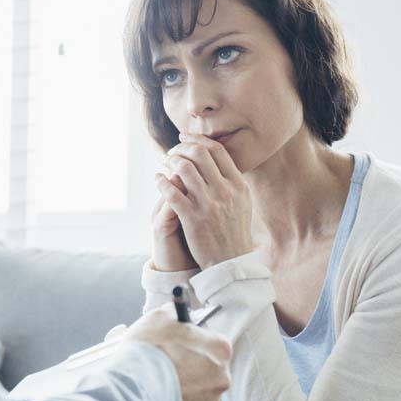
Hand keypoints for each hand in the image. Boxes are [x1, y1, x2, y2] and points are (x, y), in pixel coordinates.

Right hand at [123, 306, 232, 400]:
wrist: (131, 393)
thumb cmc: (146, 352)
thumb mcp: (158, 317)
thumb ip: (174, 313)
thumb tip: (175, 312)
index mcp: (220, 350)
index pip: (213, 342)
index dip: (194, 342)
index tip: (179, 344)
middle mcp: (222, 379)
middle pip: (208, 371)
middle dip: (191, 369)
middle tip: (168, 367)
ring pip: (200, 397)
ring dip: (184, 393)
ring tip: (159, 389)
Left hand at [155, 133, 253, 269]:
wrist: (231, 262)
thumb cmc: (234, 232)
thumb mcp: (243, 203)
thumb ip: (232, 181)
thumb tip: (218, 159)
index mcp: (238, 185)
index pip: (217, 151)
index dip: (198, 140)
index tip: (186, 138)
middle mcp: (225, 191)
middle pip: (199, 154)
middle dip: (181, 147)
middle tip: (172, 151)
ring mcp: (208, 204)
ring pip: (184, 169)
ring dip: (171, 161)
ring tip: (164, 163)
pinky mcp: (192, 218)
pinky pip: (172, 192)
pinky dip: (162, 181)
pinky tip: (157, 179)